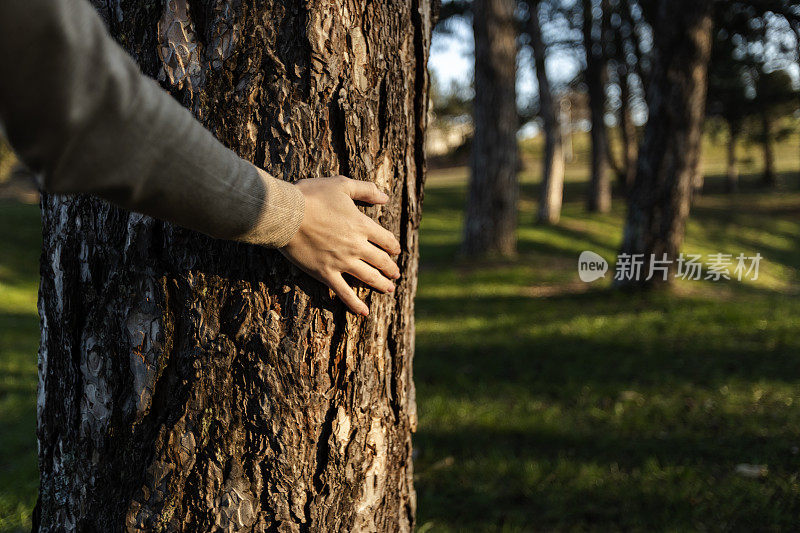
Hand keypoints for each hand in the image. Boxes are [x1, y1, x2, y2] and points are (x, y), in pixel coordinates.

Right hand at [279, 176, 400, 315]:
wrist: (286, 214)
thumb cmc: (311, 196)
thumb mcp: (342, 184)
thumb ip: (366, 190)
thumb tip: (385, 197)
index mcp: (361, 225)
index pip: (386, 239)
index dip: (393, 246)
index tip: (396, 251)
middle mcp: (356, 246)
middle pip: (380, 260)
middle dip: (390, 268)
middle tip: (396, 274)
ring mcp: (341, 262)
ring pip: (368, 277)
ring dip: (381, 284)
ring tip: (389, 289)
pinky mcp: (325, 274)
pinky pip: (344, 293)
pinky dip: (355, 304)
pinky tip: (364, 312)